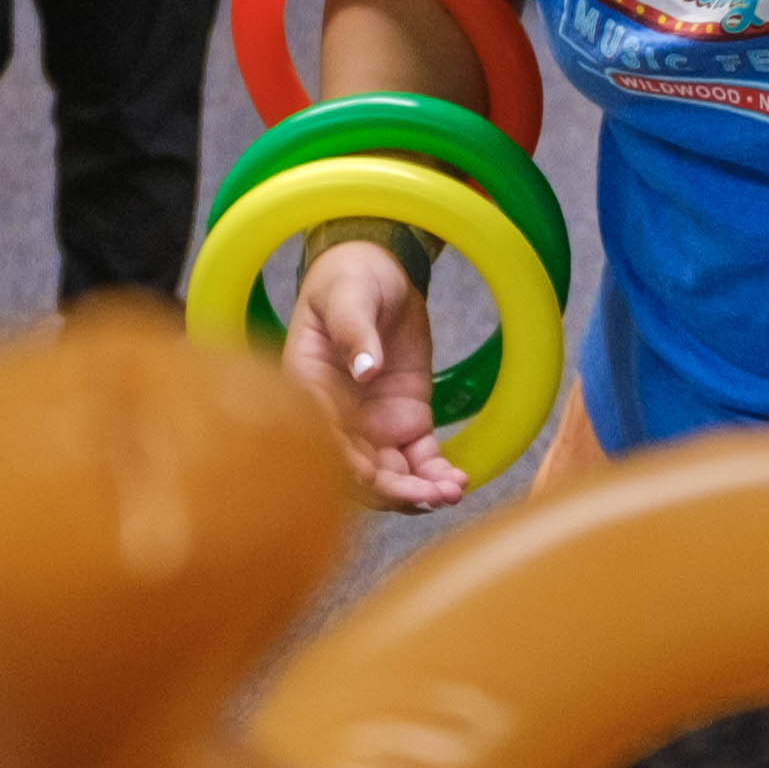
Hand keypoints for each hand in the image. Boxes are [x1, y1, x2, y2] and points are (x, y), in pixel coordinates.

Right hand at [280, 236, 463, 510]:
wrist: (379, 270)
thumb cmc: (350, 279)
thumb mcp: (350, 295)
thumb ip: (355, 329)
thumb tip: (365, 369)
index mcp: (310, 388)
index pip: (321, 436)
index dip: (345, 463)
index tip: (373, 478)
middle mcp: (338, 418)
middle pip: (357, 470)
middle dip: (390, 491)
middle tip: (427, 497)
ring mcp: (373, 424)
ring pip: (391, 475)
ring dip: (418, 493)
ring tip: (451, 492)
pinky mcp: (406, 421)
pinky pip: (420, 460)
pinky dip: (436, 476)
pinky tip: (458, 483)